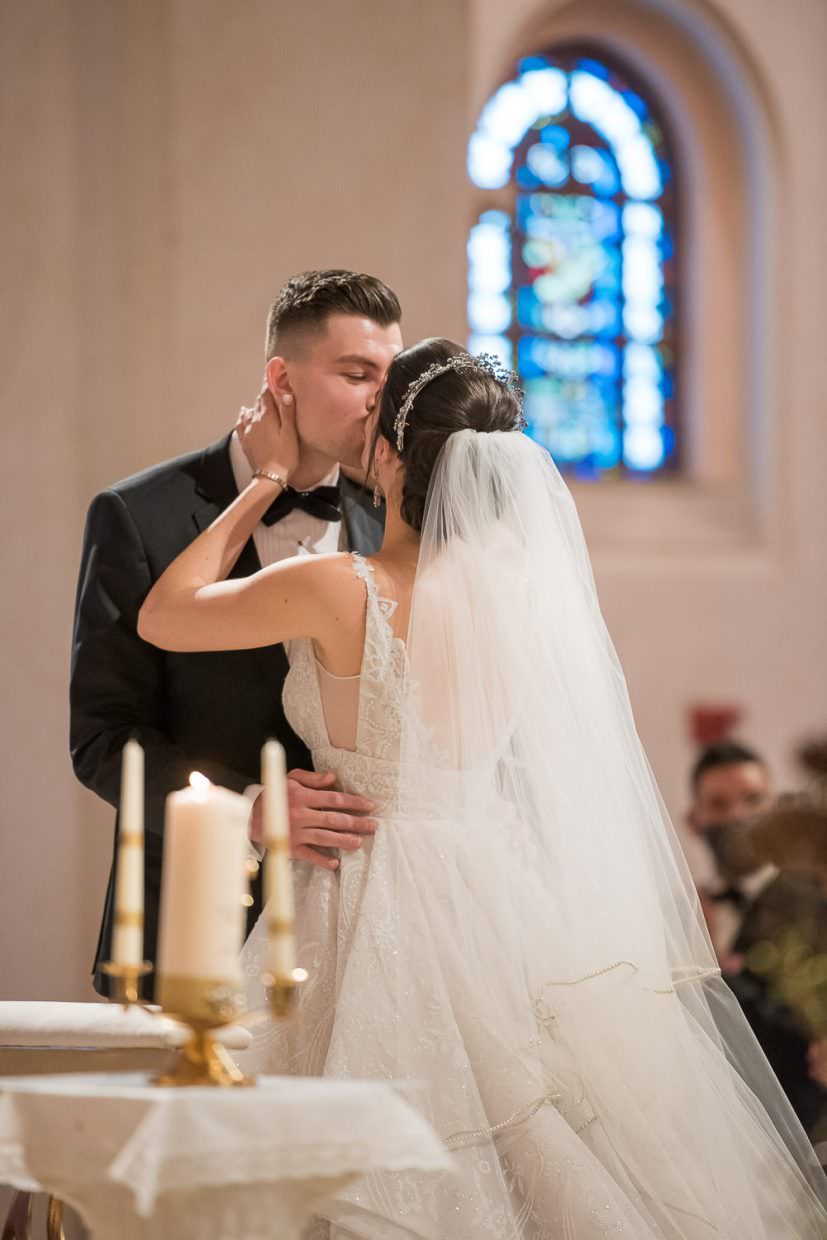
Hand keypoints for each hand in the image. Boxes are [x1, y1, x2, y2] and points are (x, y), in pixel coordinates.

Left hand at [236, 382, 299, 481]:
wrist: (269, 478)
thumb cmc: (285, 457)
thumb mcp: (291, 434)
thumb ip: (288, 412)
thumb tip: (285, 393)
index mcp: (267, 417)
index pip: (268, 393)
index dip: (271, 381)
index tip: (274, 370)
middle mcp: (255, 421)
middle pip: (259, 400)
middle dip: (266, 392)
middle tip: (273, 384)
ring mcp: (248, 431)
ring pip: (251, 410)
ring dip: (257, 404)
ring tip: (264, 400)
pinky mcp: (245, 440)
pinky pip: (241, 423)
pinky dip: (244, 415)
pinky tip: (244, 413)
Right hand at [249, 769, 376, 869]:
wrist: (250, 815)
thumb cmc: (275, 794)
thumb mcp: (290, 779)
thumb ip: (312, 778)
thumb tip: (333, 778)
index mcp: (302, 797)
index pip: (334, 799)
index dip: (354, 802)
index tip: (369, 806)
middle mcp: (300, 815)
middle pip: (334, 820)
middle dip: (356, 823)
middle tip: (373, 826)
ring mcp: (296, 833)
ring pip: (325, 838)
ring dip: (344, 841)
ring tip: (360, 842)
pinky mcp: (290, 848)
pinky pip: (309, 855)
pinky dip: (322, 860)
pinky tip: (335, 863)